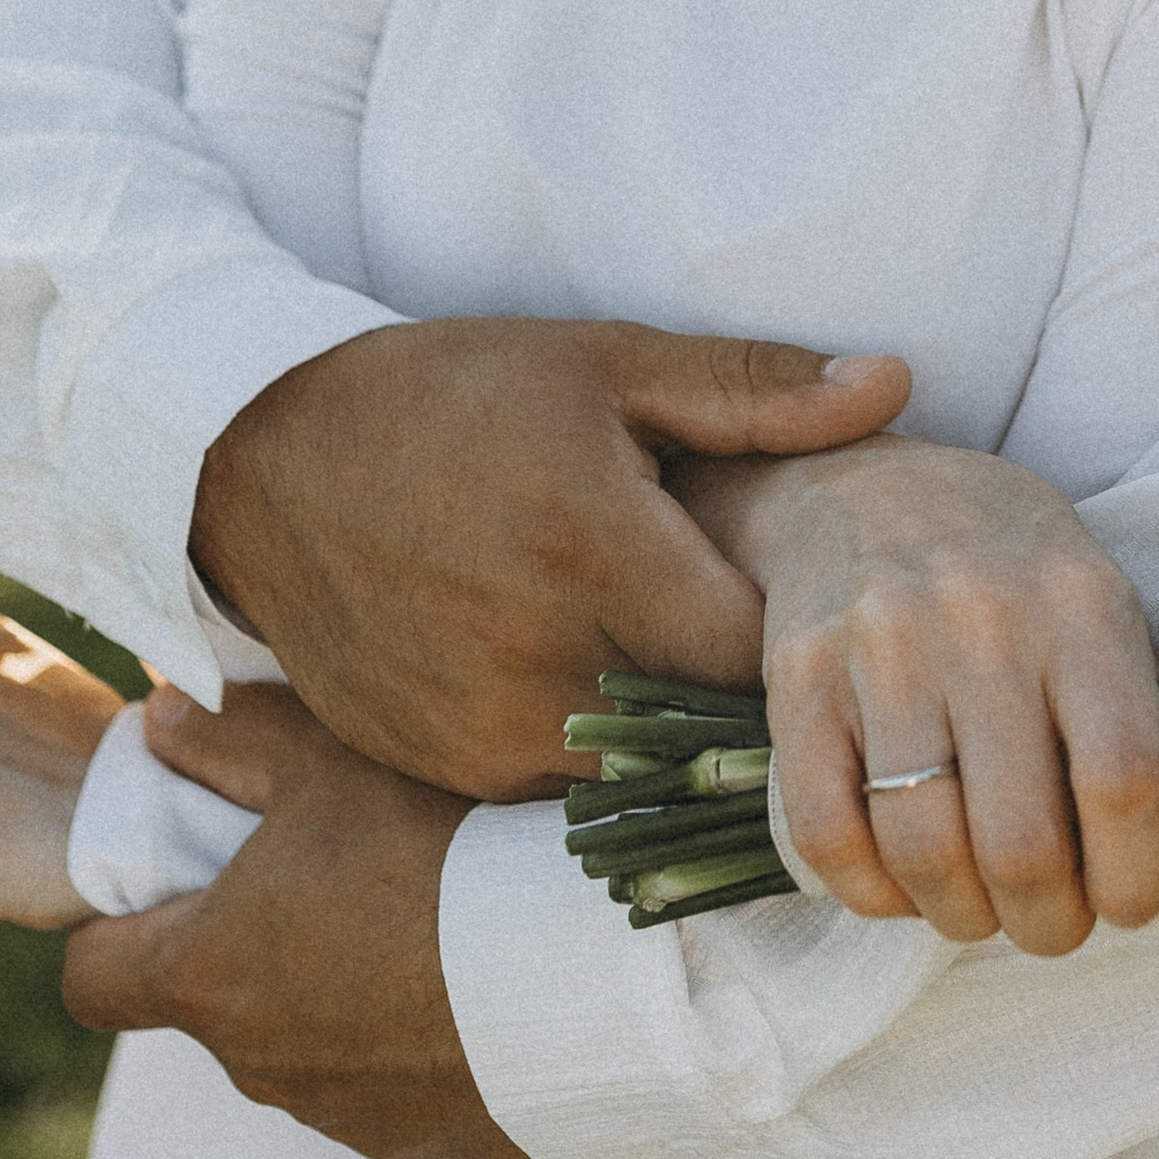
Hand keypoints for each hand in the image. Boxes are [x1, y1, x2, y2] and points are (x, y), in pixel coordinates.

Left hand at [62, 682, 529, 1158]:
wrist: (587, 971)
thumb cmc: (443, 854)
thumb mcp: (331, 765)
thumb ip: (232, 738)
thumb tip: (157, 716)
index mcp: (207, 976)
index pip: (89, 980)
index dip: (115, 928)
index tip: (175, 880)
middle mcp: (255, 1064)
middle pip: (211, 1002)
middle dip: (252, 943)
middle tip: (332, 873)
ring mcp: (339, 1113)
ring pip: (303, 1045)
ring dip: (336, 993)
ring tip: (425, 921)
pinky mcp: (422, 1140)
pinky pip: (390, 1086)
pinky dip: (412, 1040)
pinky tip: (479, 983)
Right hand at [190, 319, 911, 799]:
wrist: (262, 462)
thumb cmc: (452, 395)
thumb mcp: (609, 366)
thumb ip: (758, 393)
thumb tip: (897, 385)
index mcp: (596, 555)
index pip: (762, 652)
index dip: (805, 630)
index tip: (816, 595)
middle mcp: (541, 665)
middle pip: (711, 726)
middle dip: (748, 689)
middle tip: (757, 625)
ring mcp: (487, 738)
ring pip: (642, 772)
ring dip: (674, 727)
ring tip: (675, 651)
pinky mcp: (445, 778)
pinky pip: (567, 792)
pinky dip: (599, 750)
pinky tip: (598, 680)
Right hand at [676, 441, 1158, 957]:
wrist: (865, 490)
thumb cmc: (1008, 574)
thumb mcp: (1098, 609)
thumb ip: (1125, 722)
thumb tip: (1135, 878)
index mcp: (1080, 605)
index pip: (1126, 777)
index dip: (1135, 878)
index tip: (1127, 907)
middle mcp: (981, 619)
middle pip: (1022, 841)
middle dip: (1046, 924)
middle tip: (1049, 924)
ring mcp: (880, 646)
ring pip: (926, 852)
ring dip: (962, 918)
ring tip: (979, 907)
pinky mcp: (797, 680)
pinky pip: (828, 837)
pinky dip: (873, 893)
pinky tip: (902, 881)